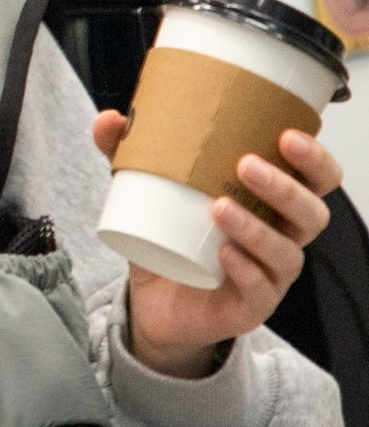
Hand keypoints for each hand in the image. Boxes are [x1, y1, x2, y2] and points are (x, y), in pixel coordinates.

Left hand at [92, 116, 342, 374]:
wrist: (153, 303)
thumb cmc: (170, 239)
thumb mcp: (148, 194)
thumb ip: (128, 153)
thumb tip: (108, 119)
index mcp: (272, 204)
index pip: (316, 180)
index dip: (313, 159)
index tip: (286, 136)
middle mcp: (281, 239)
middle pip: (312, 214)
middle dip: (285, 188)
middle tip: (245, 165)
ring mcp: (269, 276)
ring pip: (287, 253)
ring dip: (257, 228)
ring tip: (219, 207)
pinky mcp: (250, 307)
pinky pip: (261, 291)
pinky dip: (244, 270)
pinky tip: (223, 255)